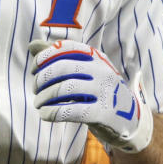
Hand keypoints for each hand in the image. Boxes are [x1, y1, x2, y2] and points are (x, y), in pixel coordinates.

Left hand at [28, 39, 153, 152]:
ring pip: (64, 89)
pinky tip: (45, 115)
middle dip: (42, 79)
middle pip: (62, 68)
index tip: (34, 70)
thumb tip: (32, 45)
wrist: (130, 119)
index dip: (44, 57)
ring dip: (44, 97)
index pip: (65, 48)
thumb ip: (58, 57)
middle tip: (35, 90)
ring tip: (38, 104)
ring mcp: (104, 92)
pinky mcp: (103, 114)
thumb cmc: (98, 91)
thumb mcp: (84, 71)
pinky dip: (52, 112)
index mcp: (96, 57)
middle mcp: (102, 71)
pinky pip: (72, 111)